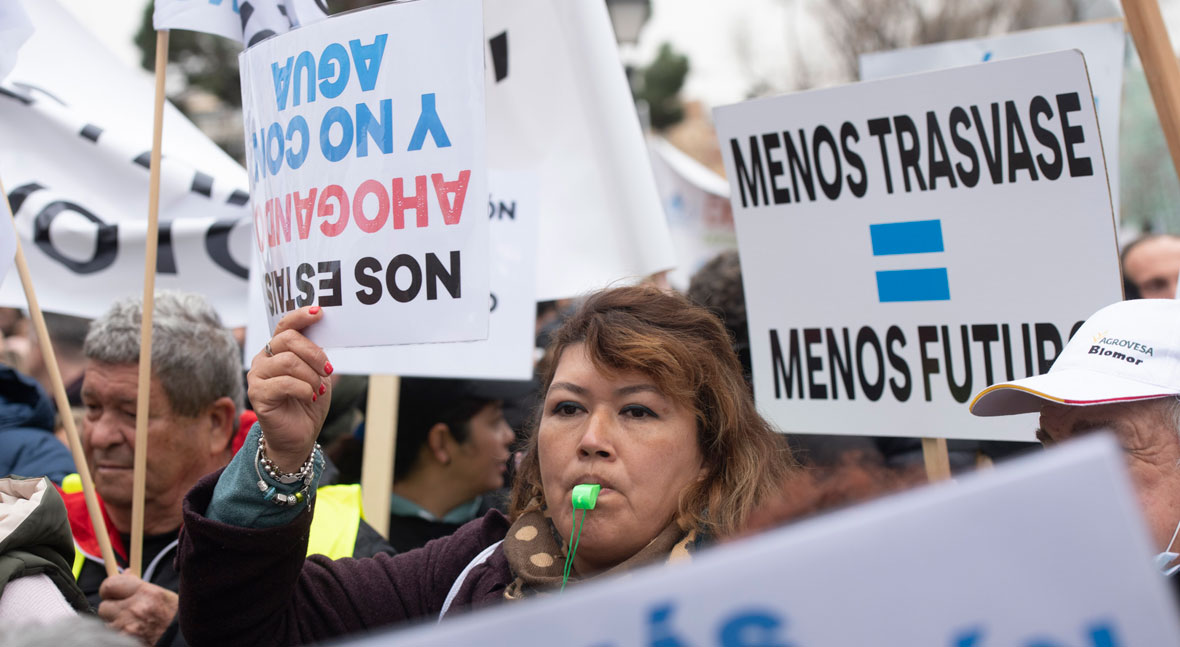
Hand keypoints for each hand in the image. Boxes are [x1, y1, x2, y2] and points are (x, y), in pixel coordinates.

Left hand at [97, 574, 177, 645]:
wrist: (180, 639)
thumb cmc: (174, 616)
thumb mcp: (161, 595)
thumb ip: (139, 584)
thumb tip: (125, 573)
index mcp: (146, 593)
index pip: (110, 585)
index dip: (108, 589)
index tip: (110, 592)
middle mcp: (135, 609)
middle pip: (104, 606)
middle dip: (111, 609)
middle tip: (122, 611)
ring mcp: (128, 627)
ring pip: (106, 623)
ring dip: (115, 623)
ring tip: (131, 624)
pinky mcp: (123, 641)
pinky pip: (112, 634)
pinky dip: (118, 634)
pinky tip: (132, 633)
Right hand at [248, 306, 332, 471]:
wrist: (300, 435)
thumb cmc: (308, 402)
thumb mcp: (317, 373)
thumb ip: (316, 353)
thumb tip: (323, 331)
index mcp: (277, 350)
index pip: (284, 325)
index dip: (300, 316)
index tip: (318, 312)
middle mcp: (263, 359)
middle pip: (288, 340)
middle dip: (314, 353)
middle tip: (327, 370)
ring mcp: (257, 376)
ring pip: (288, 361)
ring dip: (310, 376)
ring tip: (317, 389)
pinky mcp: (257, 394)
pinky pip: (284, 383)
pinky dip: (304, 389)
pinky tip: (309, 397)